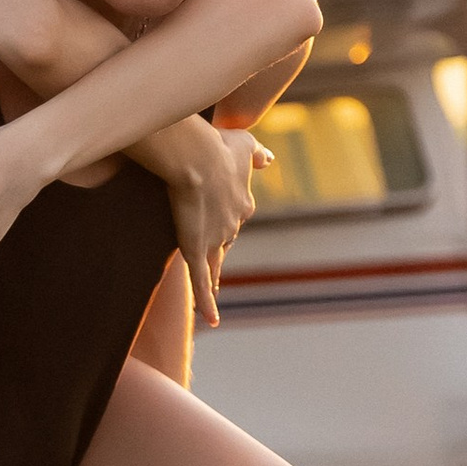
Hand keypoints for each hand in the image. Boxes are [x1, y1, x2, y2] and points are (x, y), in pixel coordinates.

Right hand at [161, 122, 272, 326]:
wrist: (198, 159)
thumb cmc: (217, 145)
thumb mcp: (245, 143)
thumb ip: (257, 153)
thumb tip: (270, 158)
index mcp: (242, 202)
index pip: (235, 215)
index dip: (226, 218)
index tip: (218, 217)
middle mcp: (233, 225)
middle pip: (226, 242)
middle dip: (218, 248)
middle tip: (210, 257)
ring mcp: (215, 240)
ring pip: (215, 266)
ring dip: (215, 282)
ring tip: (214, 296)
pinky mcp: (196, 251)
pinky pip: (202, 283)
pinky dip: (207, 303)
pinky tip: (213, 321)